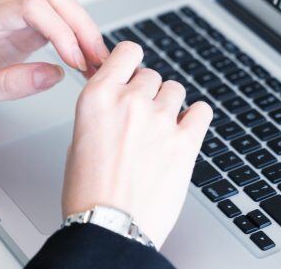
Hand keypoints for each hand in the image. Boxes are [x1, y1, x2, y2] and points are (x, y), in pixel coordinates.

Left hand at [0, 0, 107, 119]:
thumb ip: (8, 86)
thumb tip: (53, 75)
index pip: (31, 7)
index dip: (59, 29)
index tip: (74, 59)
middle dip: (80, 26)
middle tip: (95, 59)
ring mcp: (14, 9)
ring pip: (61, 1)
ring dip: (83, 28)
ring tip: (94, 60)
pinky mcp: (27, 19)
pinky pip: (60, 15)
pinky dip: (78, 34)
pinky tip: (85, 56)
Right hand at [62, 42, 211, 246]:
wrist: (110, 228)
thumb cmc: (89, 193)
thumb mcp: (79, 139)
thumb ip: (103, 109)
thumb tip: (119, 94)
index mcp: (98, 97)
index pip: (127, 51)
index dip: (132, 62)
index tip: (133, 71)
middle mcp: (130, 102)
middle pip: (152, 75)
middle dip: (148, 94)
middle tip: (142, 120)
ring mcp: (160, 120)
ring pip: (176, 90)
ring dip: (170, 107)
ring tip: (160, 133)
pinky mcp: (185, 141)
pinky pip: (202, 110)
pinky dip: (196, 119)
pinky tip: (186, 131)